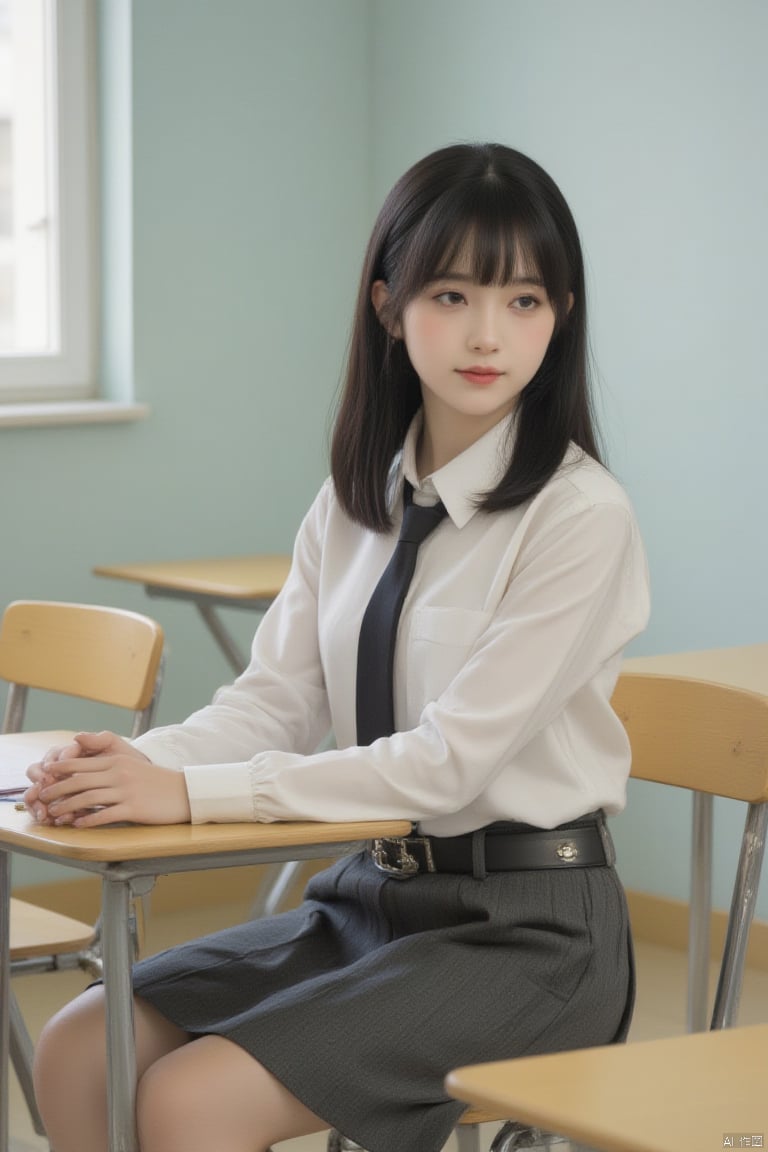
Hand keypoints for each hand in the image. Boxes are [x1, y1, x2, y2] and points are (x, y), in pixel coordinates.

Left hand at [27, 731, 191, 826]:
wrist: (184, 792)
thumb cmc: (156, 781)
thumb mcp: (133, 765)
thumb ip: (110, 765)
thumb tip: (85, 772)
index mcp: (117, 761)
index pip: (81, 764)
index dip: (60, 770)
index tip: (44, 776)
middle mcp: (119, 773)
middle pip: (80, 781)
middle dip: (57, 789)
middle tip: (42, 797)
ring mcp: (126, 791)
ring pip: (88, 799)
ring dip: (67, 807)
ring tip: (54, 814)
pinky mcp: (133, 808)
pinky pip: (105, 815)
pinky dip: (88, 821)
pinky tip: (77, 825)